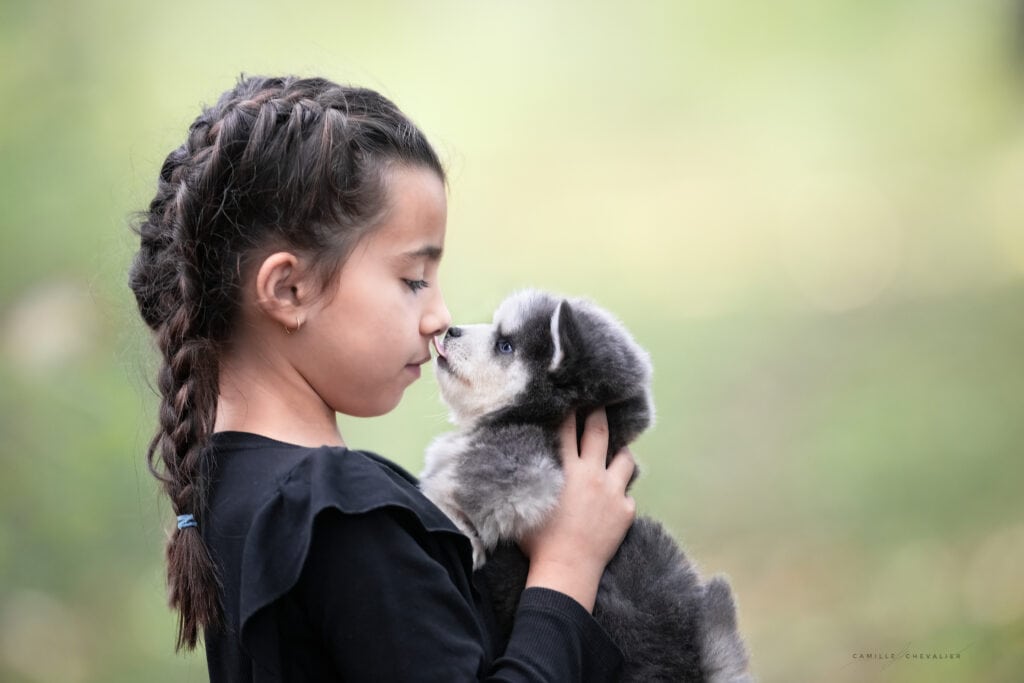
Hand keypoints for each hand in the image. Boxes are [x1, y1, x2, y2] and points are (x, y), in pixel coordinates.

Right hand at [520, 408, 636, 611]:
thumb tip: (521, 459)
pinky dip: (620, 492)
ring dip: (621, 452)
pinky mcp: (626, 511)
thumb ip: (529, 477)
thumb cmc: (538, 541)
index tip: (570, 398)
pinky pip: (627, 493)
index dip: (569, 411)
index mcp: (567, 470)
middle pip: (600, 433)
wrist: (567, 570)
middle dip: (599, 414)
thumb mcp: (527, 502)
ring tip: (617, 450)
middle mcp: (593, 475)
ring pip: (625, 459)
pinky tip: (613, 497)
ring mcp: (613, 492)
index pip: (567, 430)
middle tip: (600, 403)